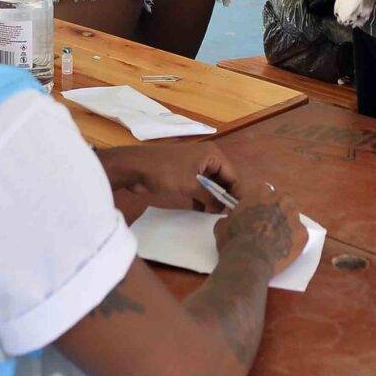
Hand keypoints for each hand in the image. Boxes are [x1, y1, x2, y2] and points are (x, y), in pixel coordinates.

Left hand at [104, 145, 243, 212]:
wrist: (136, 167)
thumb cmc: (166, 172)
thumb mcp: (191, 185)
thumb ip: (210, 197)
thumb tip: (224, 211)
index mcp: (212, 155)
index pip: (233, 176)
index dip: (236, 194)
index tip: (240, 213)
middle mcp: (207, 158)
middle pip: (223, 181)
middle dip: (224, 198)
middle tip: (229, 219)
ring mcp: (195, 166)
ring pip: (211, 186)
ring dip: (213, 201)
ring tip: (217, 219)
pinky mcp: (185, 175)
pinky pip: (199, 188)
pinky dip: (202, 199)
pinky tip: (203, 214)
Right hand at [215, 183, 307, 279]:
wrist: (248, 262)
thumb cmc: (233, 240)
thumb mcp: (223, 224)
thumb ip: (232, 216)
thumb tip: (233, 218)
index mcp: (260, 192)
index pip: (263, 191)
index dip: (259, 203)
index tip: (256, 213)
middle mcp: (280, 199)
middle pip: (282, 201)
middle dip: (276, 211)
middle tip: (267, 226)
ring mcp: (294, 216)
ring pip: (292, 217)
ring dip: (286, 224)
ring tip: (277, 239)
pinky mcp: (303, 234)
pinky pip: (299, 234)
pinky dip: (294, 241)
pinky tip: (284, 249)